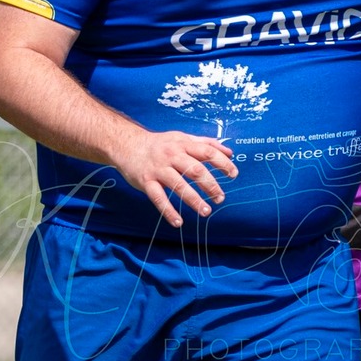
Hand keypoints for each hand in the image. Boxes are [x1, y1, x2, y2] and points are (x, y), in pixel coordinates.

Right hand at [113, 130, 237, 227]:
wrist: (127, 145)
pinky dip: (168, 211)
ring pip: (178, 185)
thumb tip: (229, 152)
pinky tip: (179, 222)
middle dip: (210, 185)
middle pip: (195, 170)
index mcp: (183, 144)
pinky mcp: (146, 181)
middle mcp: (171, 155)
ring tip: (206, 211)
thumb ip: (205, 144)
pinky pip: (158, 198)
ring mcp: (158, 169)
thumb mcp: (182, 138)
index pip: (207, 152)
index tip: (233, 174)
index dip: (222, 163)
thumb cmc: (159, 144)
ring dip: (194, 200)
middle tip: (220, 198)